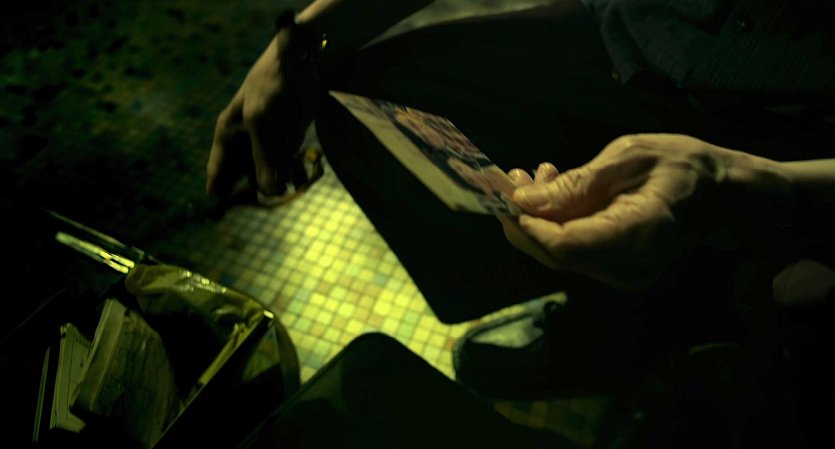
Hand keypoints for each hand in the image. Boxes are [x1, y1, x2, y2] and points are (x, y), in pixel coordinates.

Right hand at [206, 28, 317, 199]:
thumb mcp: (262, 124)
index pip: (217, 172)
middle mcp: (243, 144)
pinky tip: (302, 180)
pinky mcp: (285, 143)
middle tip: (270, 200)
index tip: (229, 212)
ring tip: (291, 188)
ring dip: (279, 184)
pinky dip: (294, 174)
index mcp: (227, 137)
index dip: (222, 194)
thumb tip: (269, 193)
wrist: (297, 65)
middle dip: (256, 192)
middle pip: (243, 179)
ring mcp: (264, 144)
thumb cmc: (270, 89)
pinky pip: (286, 166)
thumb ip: (263, 158)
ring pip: (268, 175)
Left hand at [500, 134, 793, 291]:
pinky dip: (555, 224)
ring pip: (559, 255)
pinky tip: (556, 191)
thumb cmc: (683, 166)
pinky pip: (574, 253)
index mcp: (638, 236)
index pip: (563, 245)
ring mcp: (624, 276)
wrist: (723, 195)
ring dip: (537, 218)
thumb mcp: (629, 157)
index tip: (505, 191)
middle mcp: (628, 268)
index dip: (526, 223)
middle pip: (554, 255)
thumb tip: (523, 201)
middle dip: (523, 218)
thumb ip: (576, 183)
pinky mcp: (617, 273)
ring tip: (539, 174)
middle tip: (513, 176)